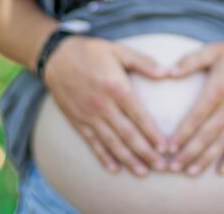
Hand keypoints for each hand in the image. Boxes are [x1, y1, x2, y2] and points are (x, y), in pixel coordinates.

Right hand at [43, 35, 169, 175]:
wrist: (56, 58)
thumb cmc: (92, 52)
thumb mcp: (119, 51)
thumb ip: (143, 62)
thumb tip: (167, 73)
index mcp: (116, 87)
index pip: (139, 115)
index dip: (153, 133)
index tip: (166, 147)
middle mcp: (102, 104)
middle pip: (127, 133)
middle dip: (145, 152)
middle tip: (161, 167)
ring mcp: (88, 115)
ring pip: (111, 142)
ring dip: (128, 159)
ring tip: (143, 172)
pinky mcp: (77, 121)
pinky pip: (92, 142)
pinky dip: (103, 157)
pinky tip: (115, 169)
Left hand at [166, 33, 223, 175]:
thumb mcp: (214, 51)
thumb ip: (190, 61)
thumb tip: (167, 72)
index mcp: (218, 89)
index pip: (195, 117)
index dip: (181, 134)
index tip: (167, 148)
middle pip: (207, 136)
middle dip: (188, 153)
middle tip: (172, 167)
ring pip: (223, 143)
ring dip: (206, 160)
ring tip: (190, 173)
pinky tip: (222, 170)